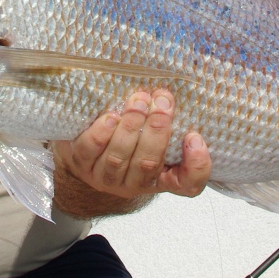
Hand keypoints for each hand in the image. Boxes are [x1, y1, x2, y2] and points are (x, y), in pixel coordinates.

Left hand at [52, 89, 210, 215]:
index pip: (188, 184)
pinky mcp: (82, 165)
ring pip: (119, 157)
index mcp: (161, 177)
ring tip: (138, 101)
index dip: (196, 166)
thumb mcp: (153, 130)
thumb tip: (173, 93)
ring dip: (130, 127)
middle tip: (162, 102)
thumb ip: (167, 119)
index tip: (194, 137)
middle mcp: (135, 183)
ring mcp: (106, 178)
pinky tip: (110, 117)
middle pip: (149, 164)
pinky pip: (91, 151)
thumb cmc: (129, 135)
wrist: (85, 145)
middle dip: (157, 130)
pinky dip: (102, 133)